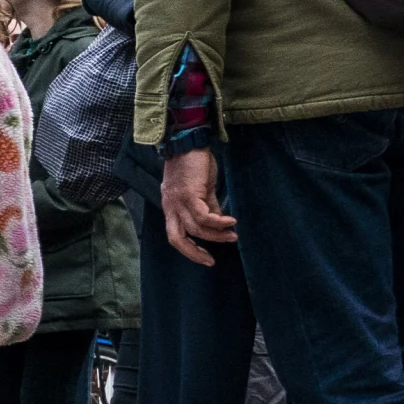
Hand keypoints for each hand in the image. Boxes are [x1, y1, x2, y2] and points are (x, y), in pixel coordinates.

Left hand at [162, 147, 238, 266]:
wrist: (189, 142)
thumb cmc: (195, 164)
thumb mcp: (201, 190)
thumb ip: (209, 207)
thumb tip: (220, 225)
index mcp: (171, 207)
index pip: (175, 235)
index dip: (189, 249)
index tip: (206, 258)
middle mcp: (171, 207)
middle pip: (177, 239)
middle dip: (194, 253)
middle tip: (211, 261)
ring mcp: (178, 201)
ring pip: (195, 229)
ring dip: (216, 236)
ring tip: (232, 235)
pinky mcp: (189, 194)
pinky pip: (203, 216)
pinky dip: (218, 222)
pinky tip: (231, 222)